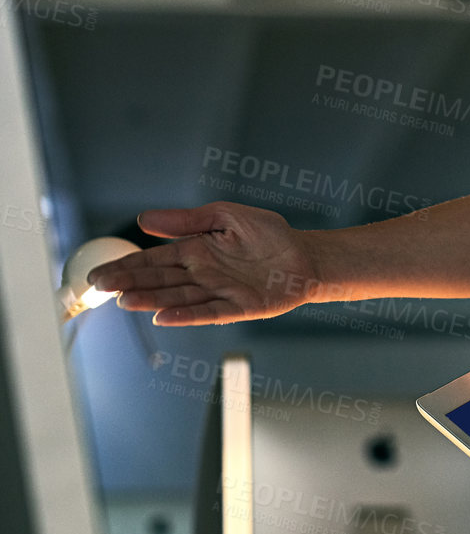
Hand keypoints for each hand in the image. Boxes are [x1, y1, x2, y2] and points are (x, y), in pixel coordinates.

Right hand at [85, 202, 322, 326]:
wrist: (305, 255)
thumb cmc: (267, 235)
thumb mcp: (224, 216)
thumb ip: (186, 221)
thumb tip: (144, 220)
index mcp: (196, 251)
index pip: (154, 260)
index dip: (127, 266)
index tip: (100, 274)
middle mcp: (202, 274)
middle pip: (160, 280)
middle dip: (129, 283)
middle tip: (100, 288)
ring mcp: (218, 292)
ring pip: (178, 297)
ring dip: (152, 300)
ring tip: (125, 301)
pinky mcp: (239, 307)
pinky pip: (209, 312)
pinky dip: (187, 315)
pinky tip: (163, 317)